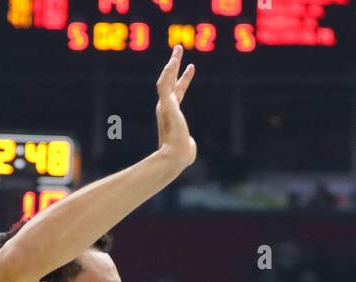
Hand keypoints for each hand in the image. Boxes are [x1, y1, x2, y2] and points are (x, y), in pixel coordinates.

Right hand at [155, 45, 195, 168]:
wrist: (175, 158)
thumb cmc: (182, 156)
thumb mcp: (188, 146)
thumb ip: (189, 142)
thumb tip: (189, 145)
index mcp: (172, 116)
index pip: (178, 92)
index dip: (184, 79)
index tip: (191, 67)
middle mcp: (166, 109)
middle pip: (170, 81)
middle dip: (174, 64)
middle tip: (178, 49)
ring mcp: (165, 106)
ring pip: (166, 79)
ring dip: (172, 63)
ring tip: (178, 48)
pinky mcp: (166, 105)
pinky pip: (164, 85)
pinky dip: (168, 72)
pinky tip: (172, 62)